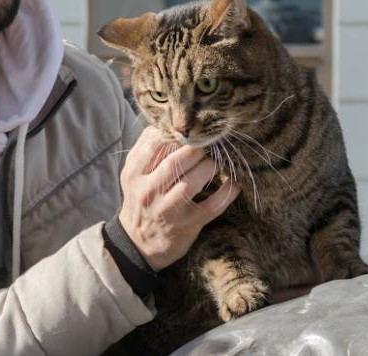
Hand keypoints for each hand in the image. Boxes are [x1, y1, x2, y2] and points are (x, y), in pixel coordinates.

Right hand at [118, 127, 238, 270]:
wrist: (138, 244)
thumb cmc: (140, 200)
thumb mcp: (133, 175)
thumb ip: (146, 149)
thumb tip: (167, 122)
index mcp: (134, 174)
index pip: (153, 146)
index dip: (174, 134)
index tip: (188, 130)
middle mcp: (149, 192)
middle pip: (174, 163)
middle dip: (196, 149)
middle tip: (207, 143)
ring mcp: (168, 210)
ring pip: (192, 183)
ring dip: (209, 167)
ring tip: (216, 161)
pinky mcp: (187, 225)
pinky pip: (211, 207)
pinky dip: (226, 193)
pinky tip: (234, 183)